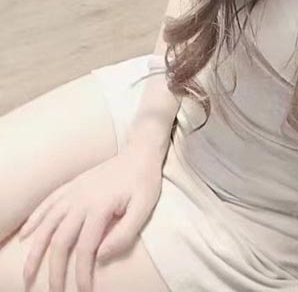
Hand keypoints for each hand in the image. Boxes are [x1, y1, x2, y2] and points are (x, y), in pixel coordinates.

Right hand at [19, 147, 162, 291]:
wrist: (140, 152)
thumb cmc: (144, 182)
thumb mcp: (143, 208)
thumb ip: (124, 234)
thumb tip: (100, 257)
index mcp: (100, 206)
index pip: (85, 248)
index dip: (82, 273)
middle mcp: (81, 198)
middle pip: (60, 240)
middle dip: (55, 270)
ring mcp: (74, 190)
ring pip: (47, 223)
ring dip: (35, 249)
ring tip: (28, 272)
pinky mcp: (72, 185)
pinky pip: (47, 202)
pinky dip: (34, 219)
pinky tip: (25, 235)